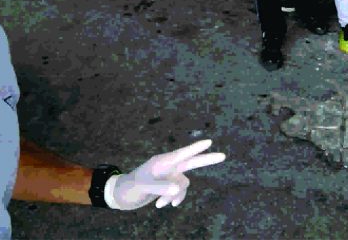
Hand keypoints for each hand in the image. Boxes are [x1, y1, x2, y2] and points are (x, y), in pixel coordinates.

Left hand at [105, 139, 225, 209]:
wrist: (124, 195)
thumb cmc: (133, 186)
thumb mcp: (145, 187)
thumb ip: (162, 187)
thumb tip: (179, 187)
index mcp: (163, 161)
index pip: (183, 153)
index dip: (196, 148)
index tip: (209, 141)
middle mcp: (169, 166)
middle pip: (192, 162)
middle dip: (207, 160)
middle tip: (223, 156)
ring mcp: (170, 175)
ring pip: (183, 184)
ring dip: (175, 196)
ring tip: (160, 204)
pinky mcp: (169, 185)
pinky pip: (178, 192)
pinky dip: (172, 199)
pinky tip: (161, 205)